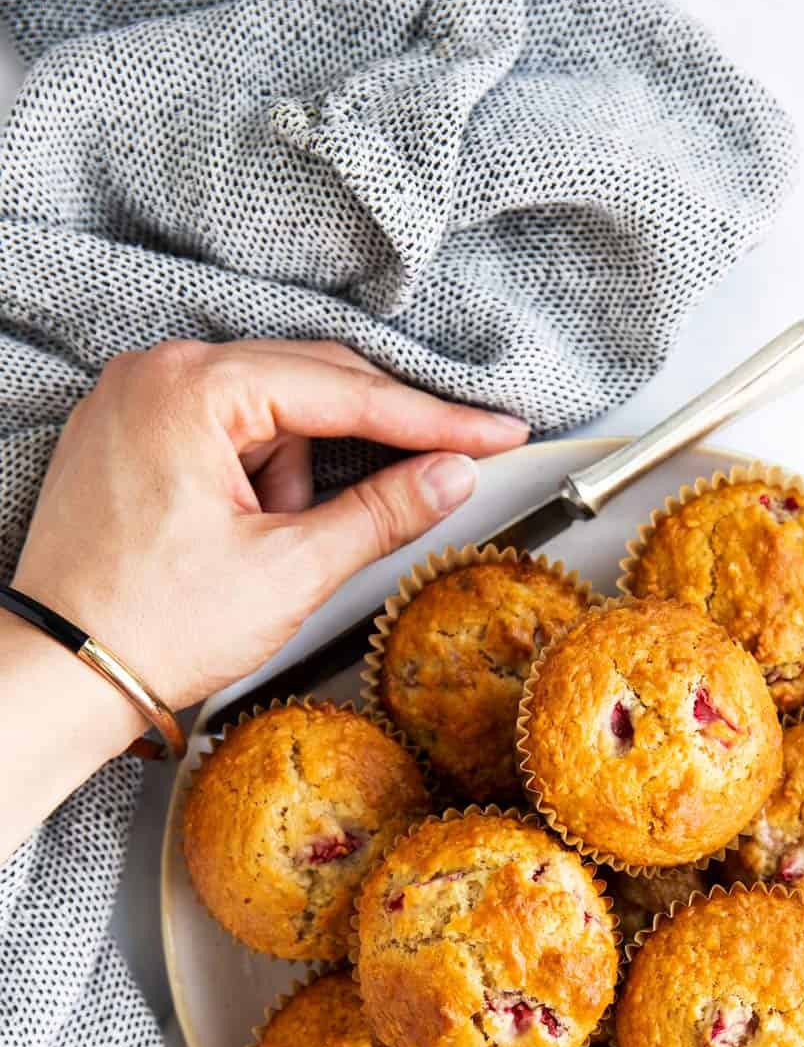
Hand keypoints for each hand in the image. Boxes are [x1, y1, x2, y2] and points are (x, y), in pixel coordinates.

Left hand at [12, 338, 527, 711]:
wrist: (65, 673)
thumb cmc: (153, 626)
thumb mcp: (290, 571)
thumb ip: (382, 512)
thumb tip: (452, 476)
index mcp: (192, 389)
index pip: (345, 391)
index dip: (434, 419)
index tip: (496, 432)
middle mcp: (156, 373)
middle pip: (307, 384)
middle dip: (369, 443)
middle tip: (449, 470)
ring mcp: (136, 399)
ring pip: (267, 413)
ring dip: (296, 476)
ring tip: (273, 547)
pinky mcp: (130, 434)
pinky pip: (223, 433)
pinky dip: (257, 479)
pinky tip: (248, 533)